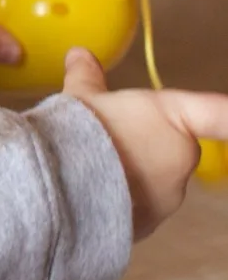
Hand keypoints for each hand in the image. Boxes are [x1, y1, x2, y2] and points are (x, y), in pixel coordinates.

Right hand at [64, 48, 227, 239]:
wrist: (67, 185)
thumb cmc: (83, 130)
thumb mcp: (81, 95)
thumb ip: (86, 74)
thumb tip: (79, 54)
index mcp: (172, 117)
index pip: (217, 114)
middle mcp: (181, 157)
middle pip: (172, 145)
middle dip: (146, 142)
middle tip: (109, 136)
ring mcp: (169, 196)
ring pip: (155, 178)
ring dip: (133, 172)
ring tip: (93, 165)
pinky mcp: (151, 225)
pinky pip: (141, 205)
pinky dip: (124, 199)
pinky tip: (92, 190)